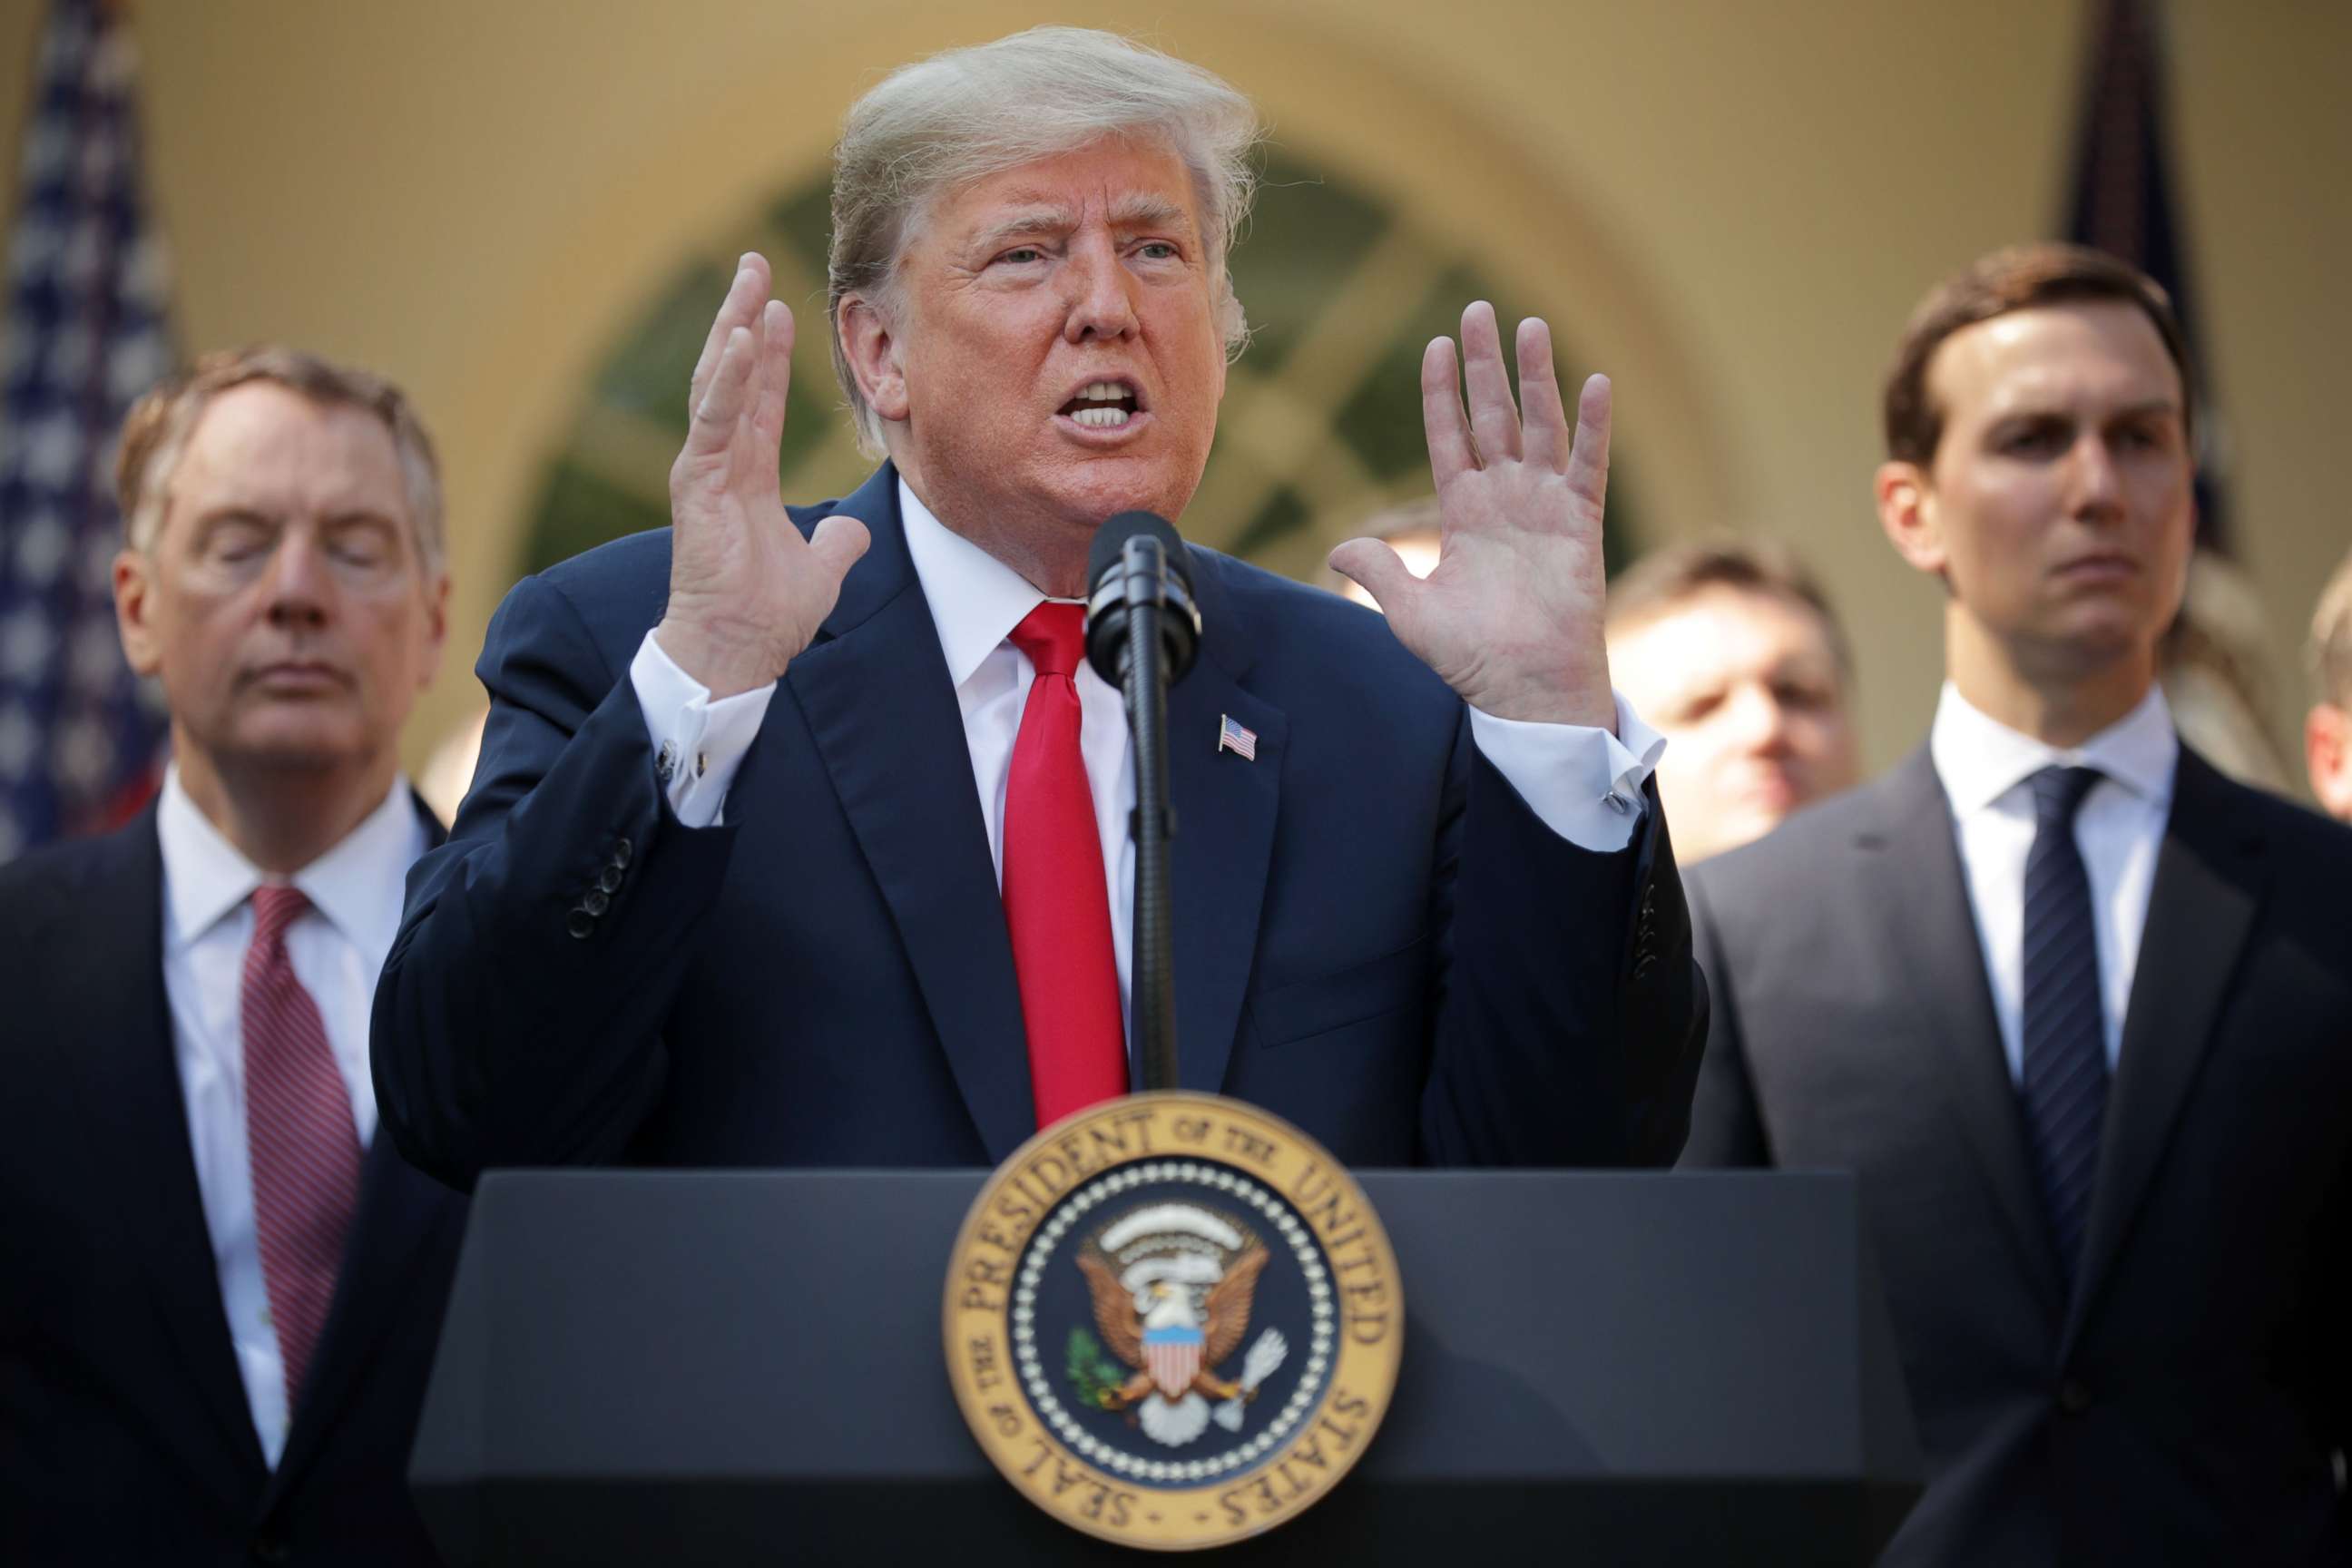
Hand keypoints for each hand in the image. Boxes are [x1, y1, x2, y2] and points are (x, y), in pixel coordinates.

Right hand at [654, 253, 869, 698]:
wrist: (739, 651)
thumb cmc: (768, 617)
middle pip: (735, 376)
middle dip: (744, 319)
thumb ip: (836, 542)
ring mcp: (706, 470)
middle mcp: (723, 463)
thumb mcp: (821, 569)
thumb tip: (852, 531)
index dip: (772, 355)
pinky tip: (741, 339)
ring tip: (748, 281)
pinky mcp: (697, 484)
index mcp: (748, 476)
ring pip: (719, 384)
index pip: (760, 400)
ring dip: (734, 330)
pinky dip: (726, 379)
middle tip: (753, 265)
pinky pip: (713, 420)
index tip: (782, 308)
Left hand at [1329, 302, 1614, 730]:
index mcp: (1464, 515)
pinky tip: (1592, 382)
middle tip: (1478, 309)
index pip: (1449, 438)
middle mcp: (1504, 501)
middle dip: (1484, 364)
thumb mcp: (1410, 612)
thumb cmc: (1471, 659)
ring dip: (1535, 377)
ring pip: (1539, 426)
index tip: (1435, 346)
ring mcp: (1544, 508)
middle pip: (1492, 416)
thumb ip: (1379, 572)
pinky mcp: (1580, 524)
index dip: (1441, 393)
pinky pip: (1587, 465)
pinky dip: (1591, 426)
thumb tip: (1339, 549)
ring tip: (1530, 325)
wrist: (1525, 691)